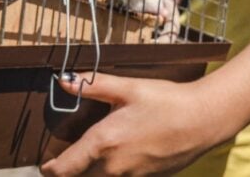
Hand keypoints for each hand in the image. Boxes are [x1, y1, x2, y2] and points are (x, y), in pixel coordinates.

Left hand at [40, 73, 225, 176]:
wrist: (204, 120)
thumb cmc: (167, 102)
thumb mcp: (128, 87)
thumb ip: (93, 85)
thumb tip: (65, 81)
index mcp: (103, 143)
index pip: (64, 169)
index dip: (50, 168)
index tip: (46, 164)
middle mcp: (113, 167)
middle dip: (70, 172)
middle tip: (68, 158)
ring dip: (92, 172)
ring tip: (93, 156)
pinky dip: (113, 173)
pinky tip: (121, 156)